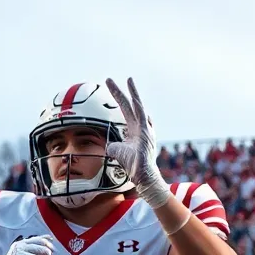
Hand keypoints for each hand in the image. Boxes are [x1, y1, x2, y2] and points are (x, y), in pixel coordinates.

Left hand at [104, 77, 167, 208]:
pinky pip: (143, 117)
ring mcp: (145, 128)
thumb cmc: (132, 165)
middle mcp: (140, 125)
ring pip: (138, 106)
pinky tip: (134, 97)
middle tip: (109, 79)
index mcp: (134, 128)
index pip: (125, 109)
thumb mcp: (116, 152)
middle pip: (129, 104)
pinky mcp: (146, 133)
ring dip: (133, 93)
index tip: (110, 87)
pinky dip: (138, 107)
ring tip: (128, 80)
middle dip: (120, 92)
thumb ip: (112, 145)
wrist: (142, 174)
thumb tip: (108, 145)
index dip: (118, 98)